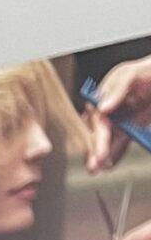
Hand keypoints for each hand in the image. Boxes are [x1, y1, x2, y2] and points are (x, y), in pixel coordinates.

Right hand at [84, 55, 150, 171]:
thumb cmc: (148, 71)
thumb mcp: (133, 73)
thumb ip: (118, 88)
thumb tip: (102, 108)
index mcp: (105, 94)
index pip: (96, 117)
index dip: (96, 134)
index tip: (99, 147)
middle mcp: (109, 109)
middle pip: (97, 132)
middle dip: (95, 149)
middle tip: (95, 164)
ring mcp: (119, 120)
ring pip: (106, 141)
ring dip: (102, 155)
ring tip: (100, 168)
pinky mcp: (129, 128)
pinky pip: (120, 144)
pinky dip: (115, 155)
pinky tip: (111, 164)